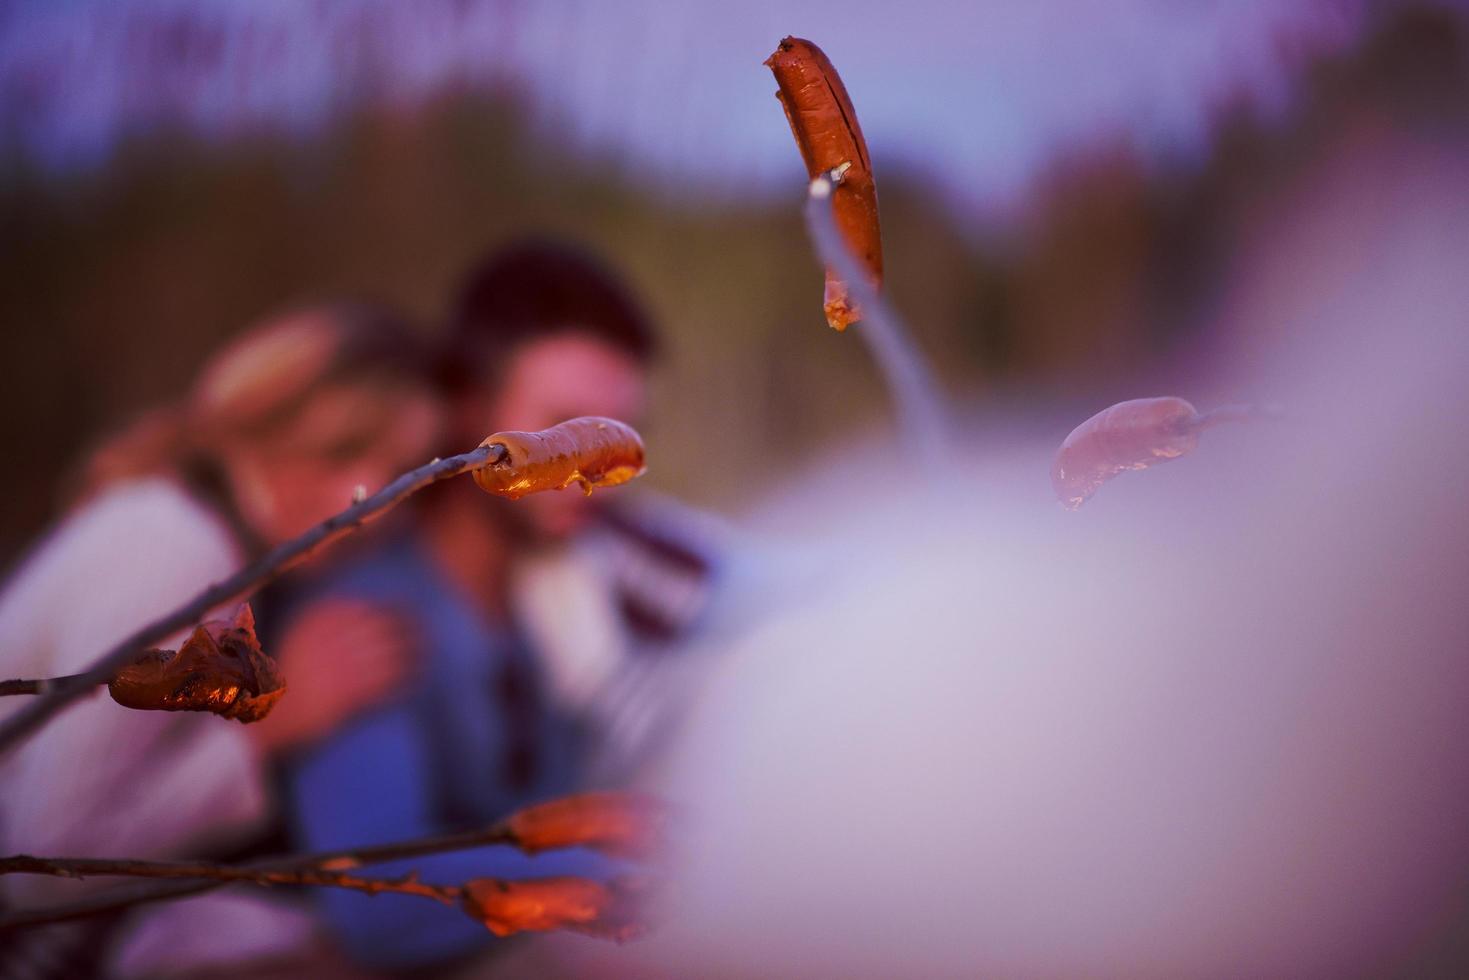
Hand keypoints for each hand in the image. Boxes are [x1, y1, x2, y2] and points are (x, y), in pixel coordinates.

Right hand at [247, 599, 419, 754]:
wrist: (269, 720)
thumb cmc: (290, 680)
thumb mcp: (301, 640)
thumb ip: (330, 624)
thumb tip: (371, 609)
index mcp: (314, 624)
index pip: (364, 609)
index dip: (391, 610)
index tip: (408, 611)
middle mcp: (326, 642)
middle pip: (380, 629)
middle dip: (408, 629)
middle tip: (425, 632)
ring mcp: (334, 668)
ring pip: (387, 655)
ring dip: (412, 655)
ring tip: (425, 656)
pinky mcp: (343, 696)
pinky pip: (384, 683)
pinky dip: (404, 680)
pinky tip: (415, 680)